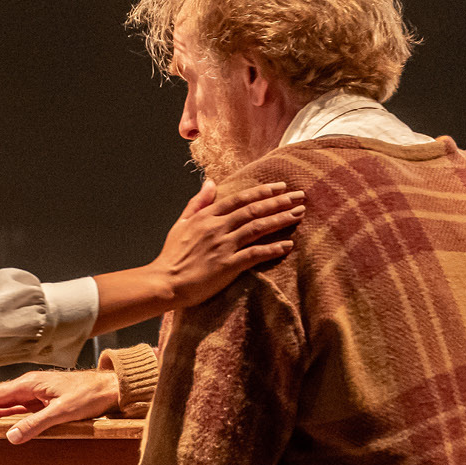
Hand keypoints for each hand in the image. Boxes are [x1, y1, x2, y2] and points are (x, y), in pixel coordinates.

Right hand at [0, 369, 119, 443]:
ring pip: (2, 402)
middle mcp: (29, 385)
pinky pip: (15, 407)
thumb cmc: (91, 396)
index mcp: (30, 384)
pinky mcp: (43, 401)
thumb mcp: (63, 412)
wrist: (112, 388)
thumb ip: (36, 424)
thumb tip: (10, 436)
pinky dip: (0, 413)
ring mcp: (36, 393)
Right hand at [89, 181, 304, 334]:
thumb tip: (210, 182)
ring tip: (298, 214)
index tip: (281, 187)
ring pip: (257, 227)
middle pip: (253, 210)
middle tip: (300, 197)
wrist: (165, 282)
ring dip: (280, 219)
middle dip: (279, 202)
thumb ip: (198, 202)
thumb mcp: (181, 223)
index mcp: (207, 217)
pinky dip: (272, 249)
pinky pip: (255, 254)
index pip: (239, 199)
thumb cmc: (172, 256)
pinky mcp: (228, 266)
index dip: (262, 192)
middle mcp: (217, 228)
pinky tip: (288, 245)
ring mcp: (223, 246)